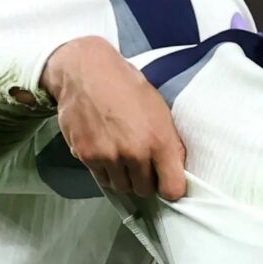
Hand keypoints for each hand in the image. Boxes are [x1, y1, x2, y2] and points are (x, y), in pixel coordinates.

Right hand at [40, 37, 185, 198]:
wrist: (87, 72)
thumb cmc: (127, 87)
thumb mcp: (159, 110)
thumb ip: (169, 142)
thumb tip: (176, 168)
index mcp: (159, 140)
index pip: (173, 189)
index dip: (170, 188)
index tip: (166, 183)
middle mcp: (135, 153)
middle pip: (145, 191)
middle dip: (145, 180)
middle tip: (141, 163)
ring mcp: (109, 157)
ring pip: (122, 187)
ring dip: (124, 177)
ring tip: (121, 154)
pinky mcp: (87, 156)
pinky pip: (101, 178)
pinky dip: (104, 170)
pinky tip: (105, 150)